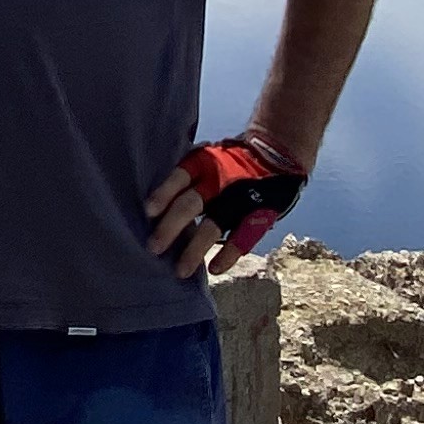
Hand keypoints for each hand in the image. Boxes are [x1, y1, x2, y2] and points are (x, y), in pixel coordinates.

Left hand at [145, 131, 305, 277]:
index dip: (164, 193)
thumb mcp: (206, 158)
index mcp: (203, 164)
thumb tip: (153, 204)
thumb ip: (186, 177)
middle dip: (170, 228)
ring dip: (195, 250)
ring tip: (181, 270)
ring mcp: (239, 199)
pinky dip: (228, 254)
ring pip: (212, 226)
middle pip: (190, 205)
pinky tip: (214, 269)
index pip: (179, 177)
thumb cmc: (229, 161)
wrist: (275, 153)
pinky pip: (242, 237)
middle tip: (154, 248)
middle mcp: (218, 181)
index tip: (148, 212)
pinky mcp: (258, 214)